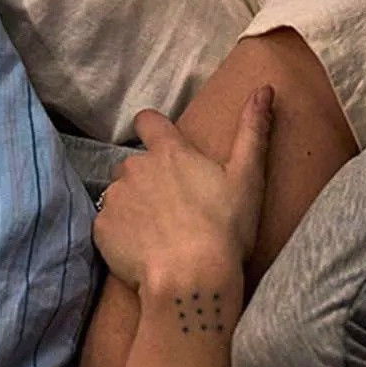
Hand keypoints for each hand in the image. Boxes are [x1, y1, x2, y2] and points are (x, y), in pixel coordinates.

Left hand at [92, 86, 272, 290]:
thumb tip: (264, 88)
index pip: (148, 121)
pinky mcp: (101, 230)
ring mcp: (115, 199)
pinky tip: (143, 252)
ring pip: (119, 195)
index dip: (152, 130)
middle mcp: (135, 168)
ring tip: (158, 235)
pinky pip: (107, 227)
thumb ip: (253, 130)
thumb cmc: (224, 229)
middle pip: (134, 164)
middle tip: (173, 209)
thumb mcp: (248, 178)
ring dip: (133, 208)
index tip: (163, 147)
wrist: (190, 278)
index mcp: (169, 152)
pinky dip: (121, 236)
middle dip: (147, 180)